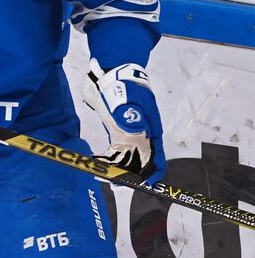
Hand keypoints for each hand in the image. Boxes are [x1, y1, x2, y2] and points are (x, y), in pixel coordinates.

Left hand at [83, 59, 165, 181]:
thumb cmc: (122, 86)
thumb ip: (129, 115)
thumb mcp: (127, 99)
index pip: (156, 156)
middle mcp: (143, 134)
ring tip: (105, 175)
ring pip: (129, 157)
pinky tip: (100, 163)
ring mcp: (131, 132)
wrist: (113, 73)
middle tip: (115, 182)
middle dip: (131, 174)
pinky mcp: (119, 131)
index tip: (142, 184)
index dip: (151, 172)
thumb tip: (133, 133)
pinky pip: (117, 150)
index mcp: (150, 128)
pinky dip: (110, 159)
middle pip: (142, 160)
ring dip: (119, 168)